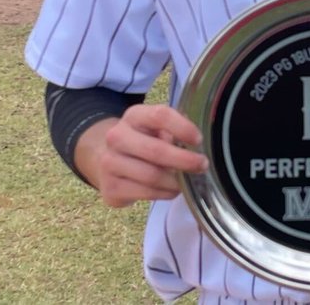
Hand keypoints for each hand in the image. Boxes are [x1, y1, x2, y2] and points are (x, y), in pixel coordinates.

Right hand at [88, 104, 208, 207]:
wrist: (107, 159)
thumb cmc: (143, 140)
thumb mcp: (156, 127)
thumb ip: (175, 129)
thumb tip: (198, 141)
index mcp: (133, 116)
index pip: (160, 115)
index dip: (182, 127)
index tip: (199, 140)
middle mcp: (116, 137)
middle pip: (156, 150)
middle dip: (184, 160)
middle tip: (202, 165)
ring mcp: (109, 163)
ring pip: (152, 176)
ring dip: (175, 182)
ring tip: (187, 181)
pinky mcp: (110, 188)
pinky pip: (146, 193)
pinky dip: (165, 193)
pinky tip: (172, 190)